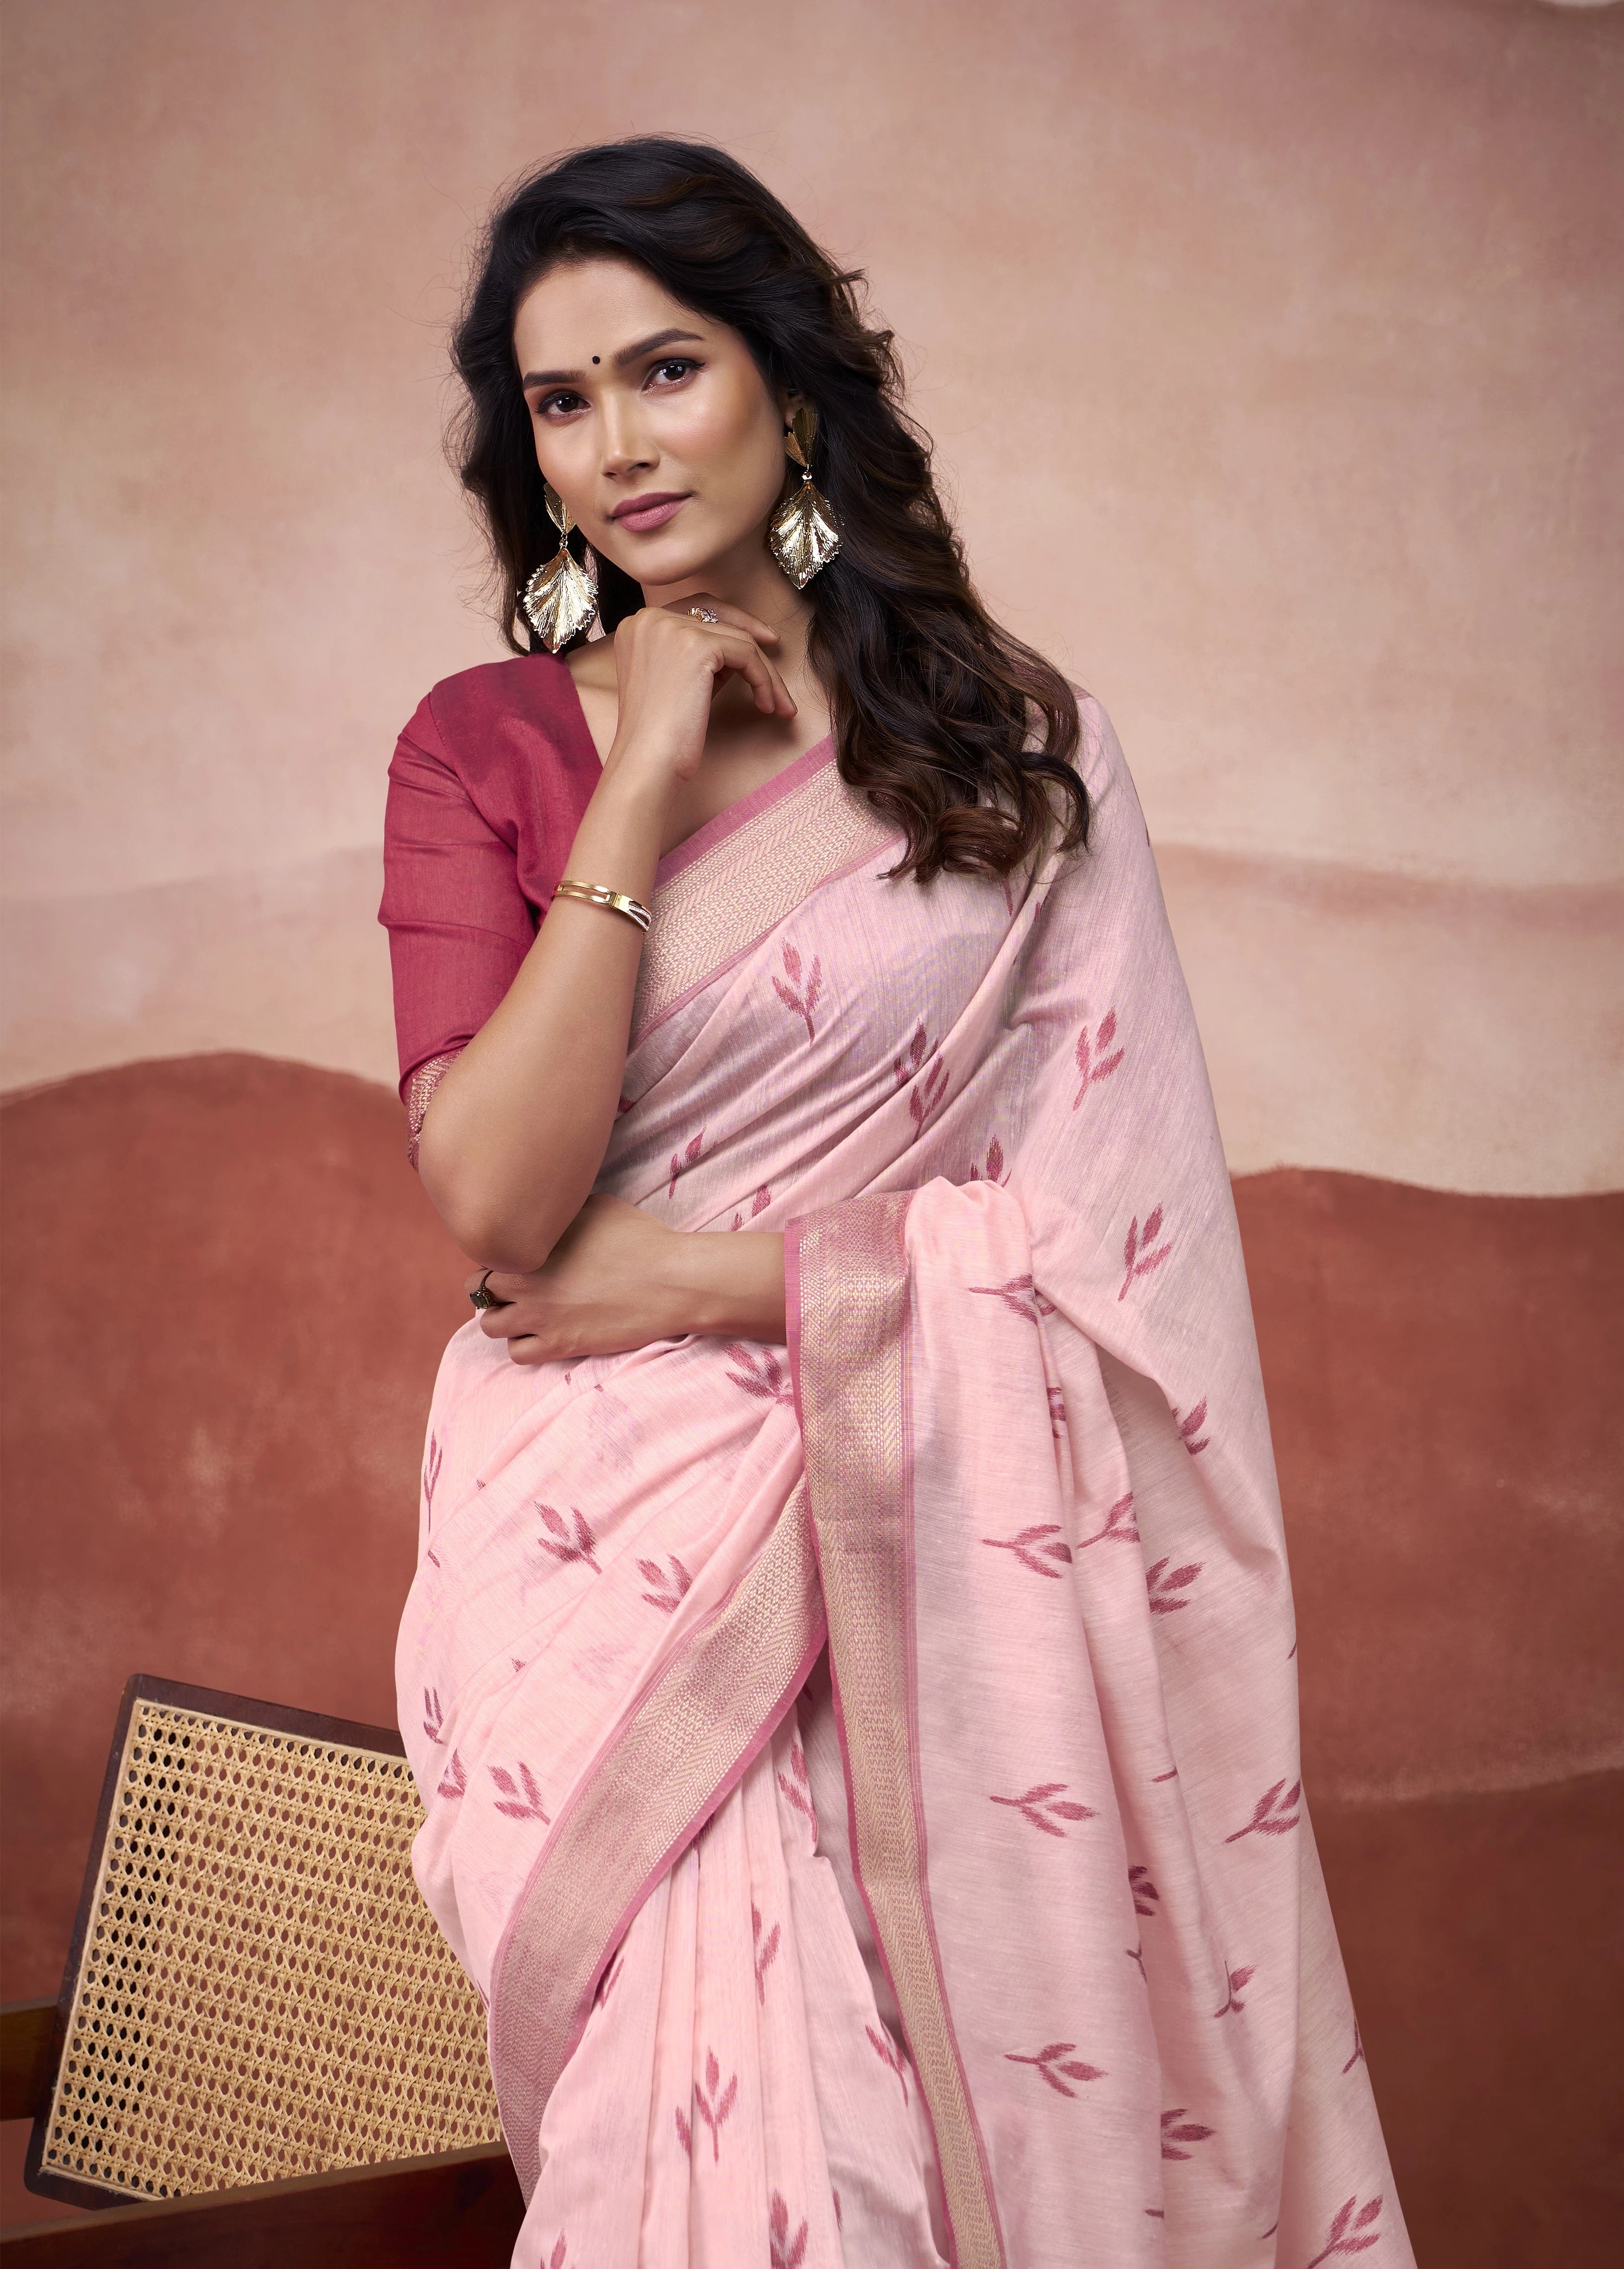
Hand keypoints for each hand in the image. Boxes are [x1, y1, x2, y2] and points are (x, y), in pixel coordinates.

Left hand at [465, 1192, 787, 1364]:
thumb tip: (543, 1211)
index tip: (518, 1259)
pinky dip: (523, 1344)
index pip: (485, 1253)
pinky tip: (544, 1332)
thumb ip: (558, 1213)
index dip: (500, 1256)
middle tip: (520, 1286)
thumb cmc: (640, 1238)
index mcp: (530, 1246)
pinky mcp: (560, 1345)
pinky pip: (517, 1354)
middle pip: (480, 1291)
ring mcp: (541, 1318)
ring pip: (491, 1326)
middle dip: (495, 1288)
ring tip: (529, 1311)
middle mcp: (526, 1283)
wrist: (671, 1282)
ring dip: (504, 1318)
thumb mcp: (595, 1206)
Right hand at [604, 595, 794, 795]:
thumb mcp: (679, 682)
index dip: (733, 619)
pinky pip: (746, 655)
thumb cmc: (661, 734)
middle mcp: (650, 618)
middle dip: (753, 640)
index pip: (695, 606)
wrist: (646, 762)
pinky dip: (763, 680)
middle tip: (777, 658)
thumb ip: (701, 657)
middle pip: (719, 616)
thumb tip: (740, 649)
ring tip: (777, 704)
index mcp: (639, 624)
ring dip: (764, 672)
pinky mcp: (696, 646)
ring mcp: (671, 628)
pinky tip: (766, 705)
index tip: (761, 640)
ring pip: (738, 638)